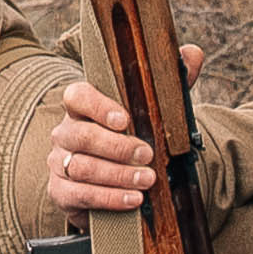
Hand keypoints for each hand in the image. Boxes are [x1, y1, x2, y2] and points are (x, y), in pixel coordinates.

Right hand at [43, 56, 208, 216]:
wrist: (119, 181)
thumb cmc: (134, 139)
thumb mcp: (155, 112)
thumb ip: (172, 83)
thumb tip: (193, 54)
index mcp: (82, 108)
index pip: (78, 97)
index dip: (98, 106)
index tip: (125, 119)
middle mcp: (65, 133)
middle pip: (82, 136)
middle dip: (117, 147)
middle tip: (148, 154)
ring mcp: (59, 163)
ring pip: (82, 168)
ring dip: (118, 175)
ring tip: (148, 180)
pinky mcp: (61, 192)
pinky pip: (80, 195)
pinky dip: (109, 199)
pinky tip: (133, 199)